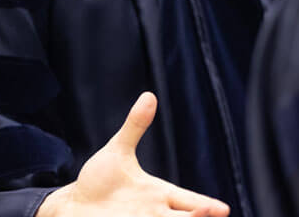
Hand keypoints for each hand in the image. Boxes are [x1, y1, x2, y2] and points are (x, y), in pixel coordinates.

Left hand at [36, 93, 229, 216]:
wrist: (74, 204)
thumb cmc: (99, 179)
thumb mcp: (117, 150)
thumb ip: (135, 126)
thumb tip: (150, 95)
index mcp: (158, 193)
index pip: (189, 200)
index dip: (207, 206)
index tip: (224, 209)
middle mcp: (155, 212)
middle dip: (200, 216)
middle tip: (214, 212)